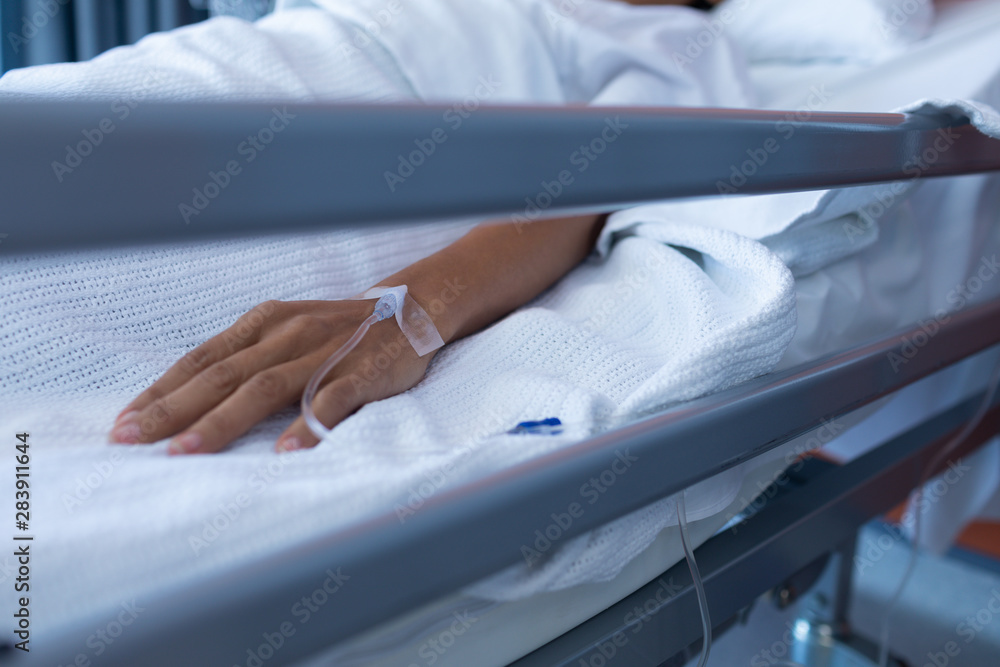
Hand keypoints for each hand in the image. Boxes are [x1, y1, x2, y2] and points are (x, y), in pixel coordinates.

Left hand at [108, 298, 433, 453]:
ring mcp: (325, 353)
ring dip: (222, 421)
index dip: (161, 391)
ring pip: (265, 387)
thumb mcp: (286, 331)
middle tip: (132, 440)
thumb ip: (247, 358)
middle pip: (222, 374)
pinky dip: (308, 426)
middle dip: (173, 409)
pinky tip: (286, 452)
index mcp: (264, 324)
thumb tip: (189, 399)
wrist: (413, 308)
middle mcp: (287, 335)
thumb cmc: (339, 330)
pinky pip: (332, 399)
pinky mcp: (363, 372)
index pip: (201, 359)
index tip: (124, 422)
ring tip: (187, 452)